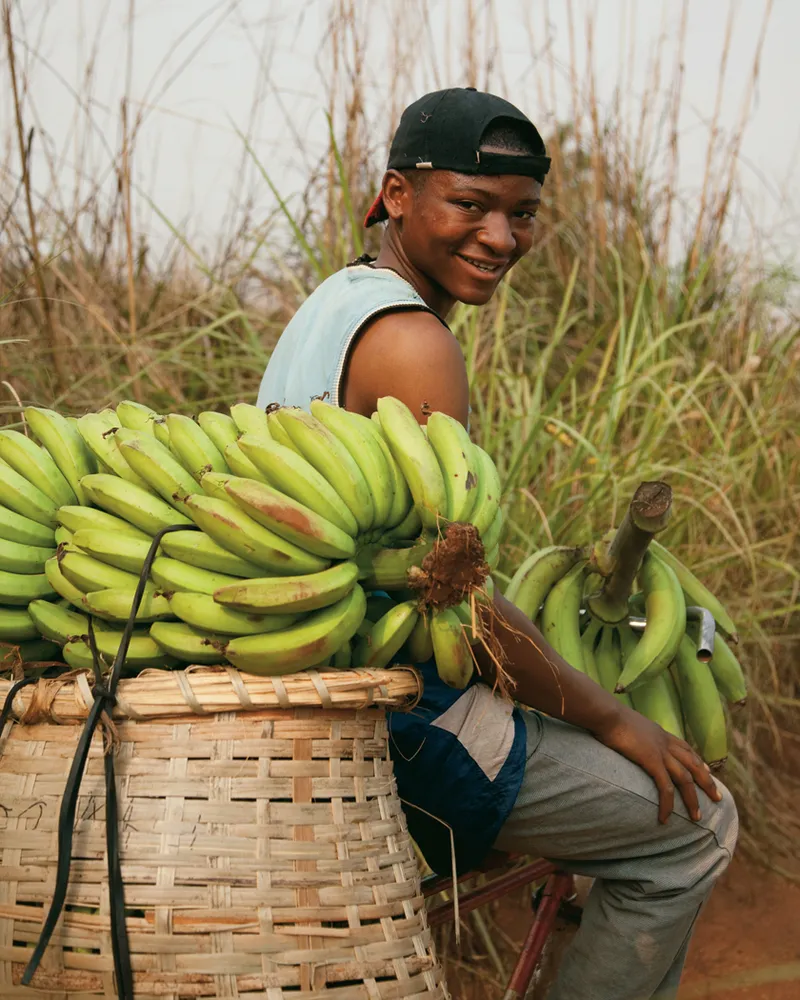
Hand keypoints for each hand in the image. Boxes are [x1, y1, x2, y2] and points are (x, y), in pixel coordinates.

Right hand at [591, 706, 722, 822]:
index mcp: (659, 733)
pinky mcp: (651, 761)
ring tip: (697, 817)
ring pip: (685, 779)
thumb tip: (626, 735)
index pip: (685, 748)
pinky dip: (667, 804)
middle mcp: (664, 742)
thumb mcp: (626, 723)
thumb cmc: (608, 717)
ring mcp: (660, 752)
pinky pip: (664, 787)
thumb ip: (632, 731)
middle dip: (707, 782)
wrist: (606, 713)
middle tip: (718, 798)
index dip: (698, 761)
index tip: (708, 771)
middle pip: (693, 764)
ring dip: (692, 800)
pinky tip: (665, 818)